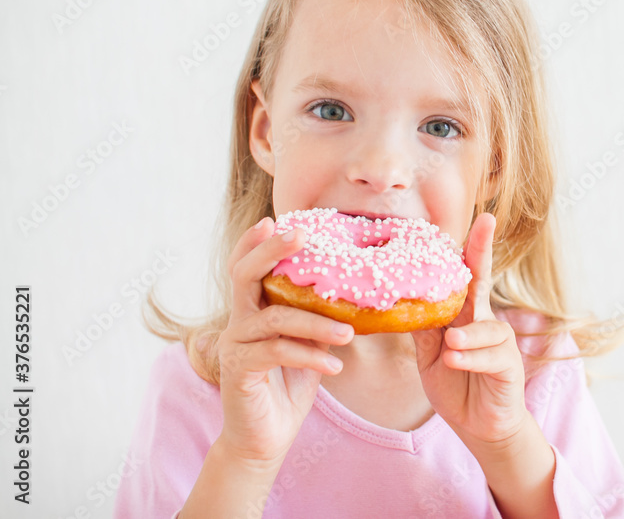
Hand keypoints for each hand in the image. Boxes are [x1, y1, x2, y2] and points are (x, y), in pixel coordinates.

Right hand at [215, 217, 354, 465]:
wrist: (265, 438)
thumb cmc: (288, 386)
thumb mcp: (309, 345)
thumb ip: (317, 318)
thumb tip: (353, 294)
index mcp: (253, 310)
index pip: (246, 267)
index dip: (256, 243)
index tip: (275, 220)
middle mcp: (239, 321)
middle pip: (245, 275)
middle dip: (272, 251)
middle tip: (301, 237)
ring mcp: (235, 344)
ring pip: (275, 317)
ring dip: (317, 323)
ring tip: (350, 333)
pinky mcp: (238, 369)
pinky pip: (276, 351)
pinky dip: (309, 356)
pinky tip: (334, 368)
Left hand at [412, 213, 528, 445]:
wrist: (479, 426)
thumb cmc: (456, 384)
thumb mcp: (429, 354)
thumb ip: (423, 328)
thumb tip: (399, 300)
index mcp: (464, 314)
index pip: (465, 275)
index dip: (470, 246)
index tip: (477, 216)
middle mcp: (483, 320)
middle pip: (483, 279)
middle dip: (484, 248)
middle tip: (485, 222)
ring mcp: (500, 342)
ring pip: (485, 325)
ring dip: (465, 336)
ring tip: (449, 347)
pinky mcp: (509, 365)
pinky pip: (492, 354)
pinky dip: (470, 357)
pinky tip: (455, 359)